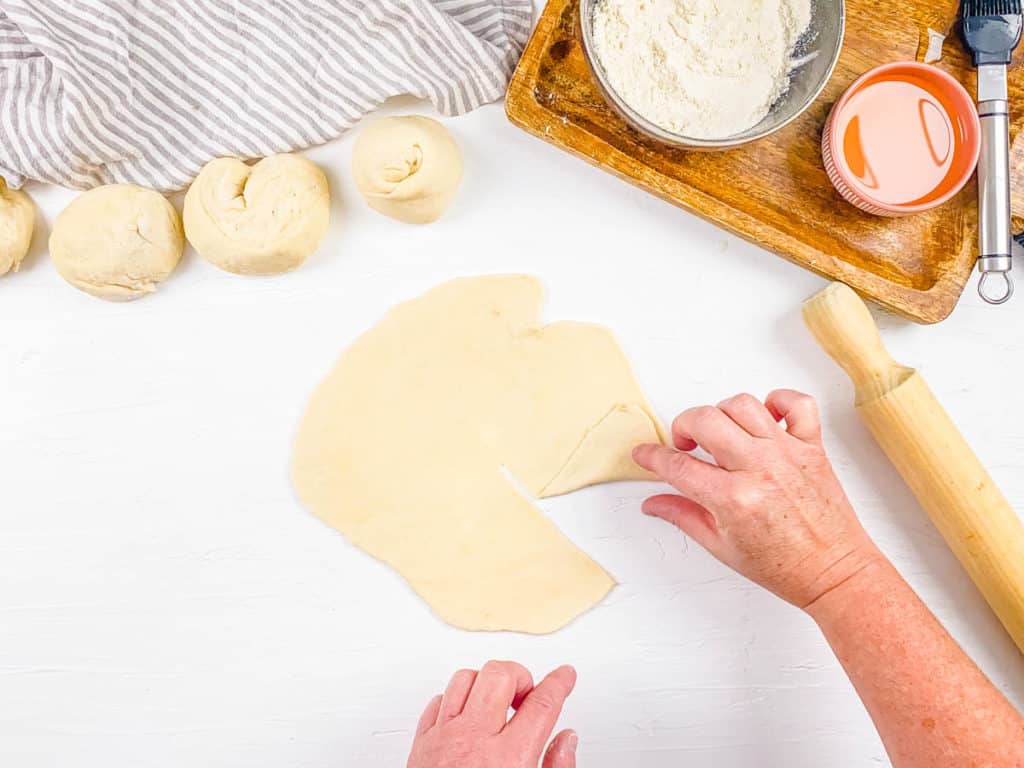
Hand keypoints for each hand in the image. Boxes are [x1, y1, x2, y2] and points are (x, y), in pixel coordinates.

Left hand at [407, 661, 577, 767]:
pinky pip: (438, 701)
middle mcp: (473, 741)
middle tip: (528, 696)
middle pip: (500, 676)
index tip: (565, 675)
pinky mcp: (420, 745)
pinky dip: (455, 700)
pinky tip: (467, 714)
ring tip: (498, 703)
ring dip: (486, 684)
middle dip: (521, 676)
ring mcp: (443, 740)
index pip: (542, 703)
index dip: (559, 682)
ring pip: (466, 679)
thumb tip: (566, 740)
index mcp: (508, 758)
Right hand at [633, 390, 882, 608]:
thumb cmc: (785, 566)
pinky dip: (778, 400)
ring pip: (743, 404)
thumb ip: (684, 516)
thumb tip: (654, 503)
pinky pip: (796, 403)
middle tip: (684, 444)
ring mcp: (788, 454)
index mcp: (733, 499)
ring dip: (722, 414)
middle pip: (705, 420)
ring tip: (720, 433)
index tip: (645, 454)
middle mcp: (760, 469)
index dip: (652, 457)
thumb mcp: (722, 547)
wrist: (835, 572)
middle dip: (682, 427)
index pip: (678, 466)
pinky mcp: (812, 447)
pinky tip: (765, 418)